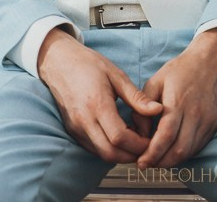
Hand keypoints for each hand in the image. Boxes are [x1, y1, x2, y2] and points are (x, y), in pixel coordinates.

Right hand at [37, 27, 162, 162]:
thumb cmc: (89, 64)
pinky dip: (108, 149)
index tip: (151, 140)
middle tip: (146, 146)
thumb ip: (136, 97)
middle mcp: (84, 121)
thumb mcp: (116, 75)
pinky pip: (92, 148)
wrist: (59, 62)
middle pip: (110, 153)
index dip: (138, 144)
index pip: (119, 137)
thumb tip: (158, 110)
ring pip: (100, 154)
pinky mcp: (72, 131)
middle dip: (131, 155)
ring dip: (120, 154)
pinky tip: (118, 137)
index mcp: (97, 104)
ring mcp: (76, 128)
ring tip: (134, 141)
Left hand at [132, 26, 216, 168]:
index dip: (153, 153)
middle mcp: (195, 114)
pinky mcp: (214, 124)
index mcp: (178, 101)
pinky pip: (198, 146)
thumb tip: (137, 132)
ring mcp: (207, 120)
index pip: (166, 136)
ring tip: (158, 160)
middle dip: (161, 163)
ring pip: (190, 152)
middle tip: (147, 164)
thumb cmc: (180, 69)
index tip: (141, 162)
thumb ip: (143, 107)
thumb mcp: (155, 81)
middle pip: (179, 150)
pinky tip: (173, 151)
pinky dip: (185, 154)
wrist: (211, 61)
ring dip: (172, 161)